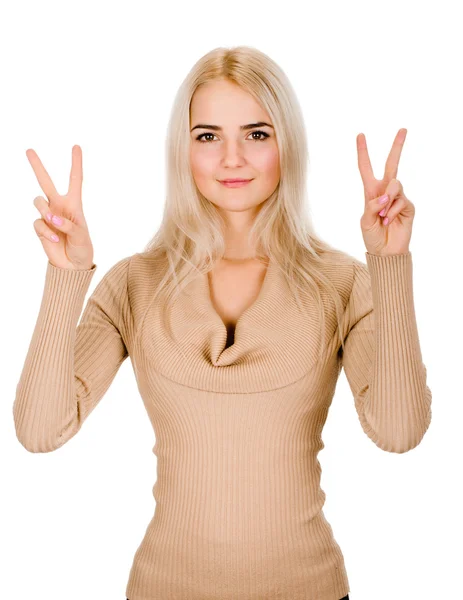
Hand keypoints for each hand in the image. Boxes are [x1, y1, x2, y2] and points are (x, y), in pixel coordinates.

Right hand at [27, 145, 94, 269]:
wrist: (72, 266)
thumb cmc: (82, 248)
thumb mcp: (82, 236)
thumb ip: (68, 225)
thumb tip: (51, 217)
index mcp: (74, 204)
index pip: (75, 180)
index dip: (76, 163)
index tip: (76, 147)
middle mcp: (59, 206)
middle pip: (45, 182)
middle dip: (37, 166)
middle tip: (29, 150)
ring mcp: (48, 216)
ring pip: (37, 201)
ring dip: (45, 211)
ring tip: (55, 224)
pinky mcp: (40, 228)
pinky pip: (38, 223)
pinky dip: (45, 231)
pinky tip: (54, 240)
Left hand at [357, 128, 414, 255]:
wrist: (386, 253)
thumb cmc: (373, 238)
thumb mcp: (364, 222)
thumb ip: (371, 207)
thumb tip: (384, 196)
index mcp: (370, 192)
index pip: (366, 168)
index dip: (363, 152)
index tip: (360, 135)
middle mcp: (385, 192)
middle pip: (392, 164)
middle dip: (397, 146)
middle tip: (403, 129)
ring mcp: (398, 198)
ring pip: (395, 184)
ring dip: (387, 200)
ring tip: (382, 217)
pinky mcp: (408, 206)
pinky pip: (400, 201)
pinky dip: (392, 212)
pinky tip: (388, 222)